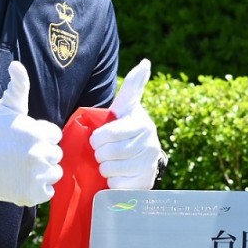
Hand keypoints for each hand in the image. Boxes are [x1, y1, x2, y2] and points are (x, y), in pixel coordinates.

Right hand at [0, 61, 63, 204]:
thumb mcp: (6, 107)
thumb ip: (18, 86)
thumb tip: (17, 65)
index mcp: (40, 133)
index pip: (55, 136)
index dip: (42, 137)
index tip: (26, 140)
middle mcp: (41, 154)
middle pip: (56, 155)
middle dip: (43, 154)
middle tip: (23, 155)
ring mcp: (37, 176)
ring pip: (54, 173)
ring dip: (43, 172)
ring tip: (23, 168)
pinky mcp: (32, 194)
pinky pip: (48, 191)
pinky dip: (38, 189)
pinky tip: (23, 181)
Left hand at [89, 58, 164, 189]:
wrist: (139, 155)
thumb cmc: (125, 128)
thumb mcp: (126, 107)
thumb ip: (133, 85)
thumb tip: (146, 62)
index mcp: (142, 124)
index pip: (109, 134)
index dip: (98, 138)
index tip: (97, 138)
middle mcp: (151, 144)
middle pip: (108, 154)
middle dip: (99, 154)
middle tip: (103, 152)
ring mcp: (150, 165)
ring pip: (111, 170)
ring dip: (105, 168)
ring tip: (109, 162)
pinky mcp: (146, 184)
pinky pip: (118, 185)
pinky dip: (112, 182)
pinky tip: (118, 175)